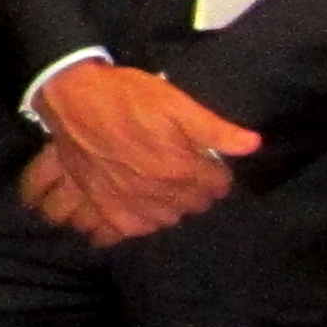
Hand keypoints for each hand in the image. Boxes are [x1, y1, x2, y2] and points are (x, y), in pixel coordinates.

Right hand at [22, 57, 260, 244]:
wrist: (72, 98)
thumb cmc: (127, 96)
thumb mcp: (176, 103)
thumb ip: (215, 129)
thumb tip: (254, 144)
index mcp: (181, 169)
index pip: (218, 185)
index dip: (217, 172)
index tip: (210, 162)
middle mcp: (158, 193)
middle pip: (193, 205)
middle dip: (196, 190)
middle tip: (187, 173)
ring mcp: (129, 204)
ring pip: (165, 220)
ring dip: (170, 207)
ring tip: (164, 189)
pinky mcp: (103, 207)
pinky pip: (129, 230)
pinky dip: (139, 222)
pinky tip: (139, 209)